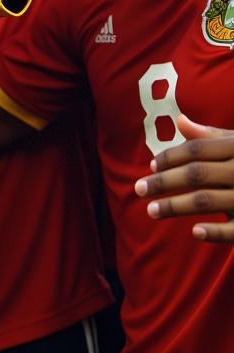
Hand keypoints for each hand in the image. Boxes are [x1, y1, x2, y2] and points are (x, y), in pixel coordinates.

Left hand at [135, 113, 233, 242]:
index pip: (198, 150)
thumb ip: (213, 136)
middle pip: (196, 174)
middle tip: (138, 189)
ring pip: (207, 201)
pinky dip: (215, 232)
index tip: (151, 165)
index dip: (171, 157)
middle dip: (163, 182)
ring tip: (151, 211)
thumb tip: (180, 121)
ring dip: (175, 206)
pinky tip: (193, 232)